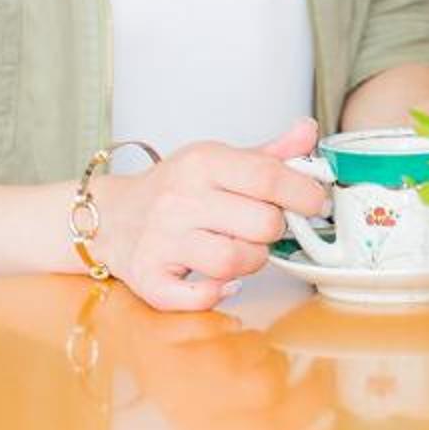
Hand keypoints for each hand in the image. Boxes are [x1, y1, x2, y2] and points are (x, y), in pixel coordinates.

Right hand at [90, 118, 329, 312]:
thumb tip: (309, 132)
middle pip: (262, 223)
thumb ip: (269, 153)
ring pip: (236, 262)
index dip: (304, 193)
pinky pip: (201, 297)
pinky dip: (219, 292)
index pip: (269, 177)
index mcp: (202, 162)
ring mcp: (162, 240)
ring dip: (252, 261)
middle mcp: (180, 199)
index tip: (315, 203)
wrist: (113, 217)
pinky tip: (220, 279)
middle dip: (275, 230)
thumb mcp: (218, 160)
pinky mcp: (150, 278)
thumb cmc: (175, 189)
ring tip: (242, 250)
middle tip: (264, 227)